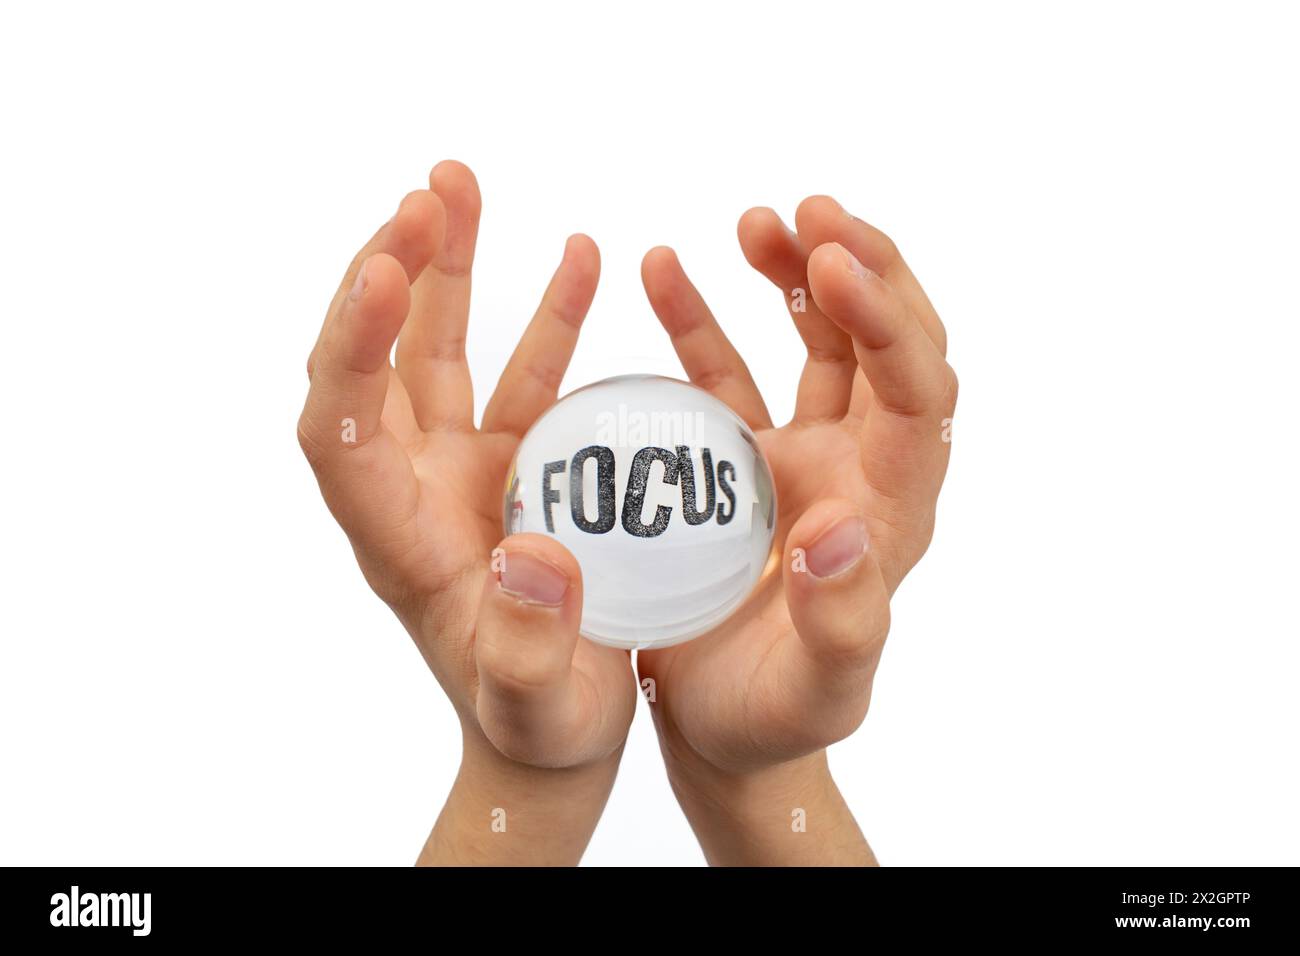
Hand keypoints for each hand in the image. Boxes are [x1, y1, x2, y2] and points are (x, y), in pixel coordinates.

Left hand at [297, 162, 636, 863]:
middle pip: (376, 365)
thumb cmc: (539, 727)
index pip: (339, 429)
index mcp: (398, 540)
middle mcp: (416, 490)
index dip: (348, 348)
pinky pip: (521, 377)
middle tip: (427, 194)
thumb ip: (529, 644)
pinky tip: (580, 256)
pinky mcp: (518, 468)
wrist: (557, 735)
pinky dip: (544, 316)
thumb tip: (532, 553)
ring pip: (438, 352)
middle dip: (390, 274)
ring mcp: (464, 472)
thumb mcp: (538, 702)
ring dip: (446, 270)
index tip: (385, 269)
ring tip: (459, 187)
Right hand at [636, 197, 956, 863]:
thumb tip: (847, 528)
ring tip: (754, 222)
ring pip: (822, 344)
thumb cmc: (772, 720)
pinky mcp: (748, 463)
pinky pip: (735, 374)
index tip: (830, 257)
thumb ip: (843, 623)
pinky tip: (666, 269)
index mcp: (892, 512)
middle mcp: (860, 470)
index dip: (888, 318)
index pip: (919, 393)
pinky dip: (705, 317)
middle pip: (887, 346)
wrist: (724, 730)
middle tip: (808, 213)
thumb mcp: (813, 689)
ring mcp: (805, 460)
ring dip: (797, 275)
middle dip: (859, 270)